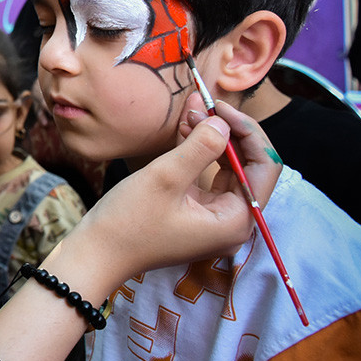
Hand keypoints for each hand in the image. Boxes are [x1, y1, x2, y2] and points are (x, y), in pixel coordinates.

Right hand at [69, 108, 260, 283]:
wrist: (96, 254)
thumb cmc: (129, 222)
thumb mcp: (165, 177)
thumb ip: (200, 146)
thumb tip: (222, 122)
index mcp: (236, 220)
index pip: (264, 166)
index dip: (247, 132)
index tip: (220, 107)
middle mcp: (233, 222)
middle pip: (248, 166)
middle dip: (229, 132)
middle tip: (203, 106)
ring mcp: (214, 218)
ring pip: (226, 168)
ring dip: (213, 138)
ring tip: (193, 111)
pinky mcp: (195, 214)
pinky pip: (206, 176)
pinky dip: (198, 152)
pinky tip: (187, 126)